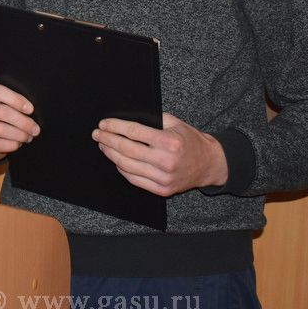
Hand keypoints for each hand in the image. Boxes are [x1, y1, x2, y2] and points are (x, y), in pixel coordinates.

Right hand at [0, 82, 39, 160]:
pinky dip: (11, 145)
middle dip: (23, 122)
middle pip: (2, 112)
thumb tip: (30, 110)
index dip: (15, 99)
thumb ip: (11, 101)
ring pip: (1, 129)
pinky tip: (17, 144)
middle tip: (35, 129)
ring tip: (28, 137)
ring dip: (19, 135)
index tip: (30, 109)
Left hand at [93, 113, 228, 196]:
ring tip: (103, 146)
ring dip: (111, 154)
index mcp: (169, 142)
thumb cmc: (191, 141)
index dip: (115, 126)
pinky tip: (116, 159)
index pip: (134, 131)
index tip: (103, 124)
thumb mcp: (175, 123)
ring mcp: (163, 178)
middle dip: (108, 139)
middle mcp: (166, 161)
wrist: (210, 164)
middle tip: (97, 134)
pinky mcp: (162, 190)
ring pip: (127, 165)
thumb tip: (125, 119)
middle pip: (127, 149)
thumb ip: (153, 120)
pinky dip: (122, 169)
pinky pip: (134, 179)